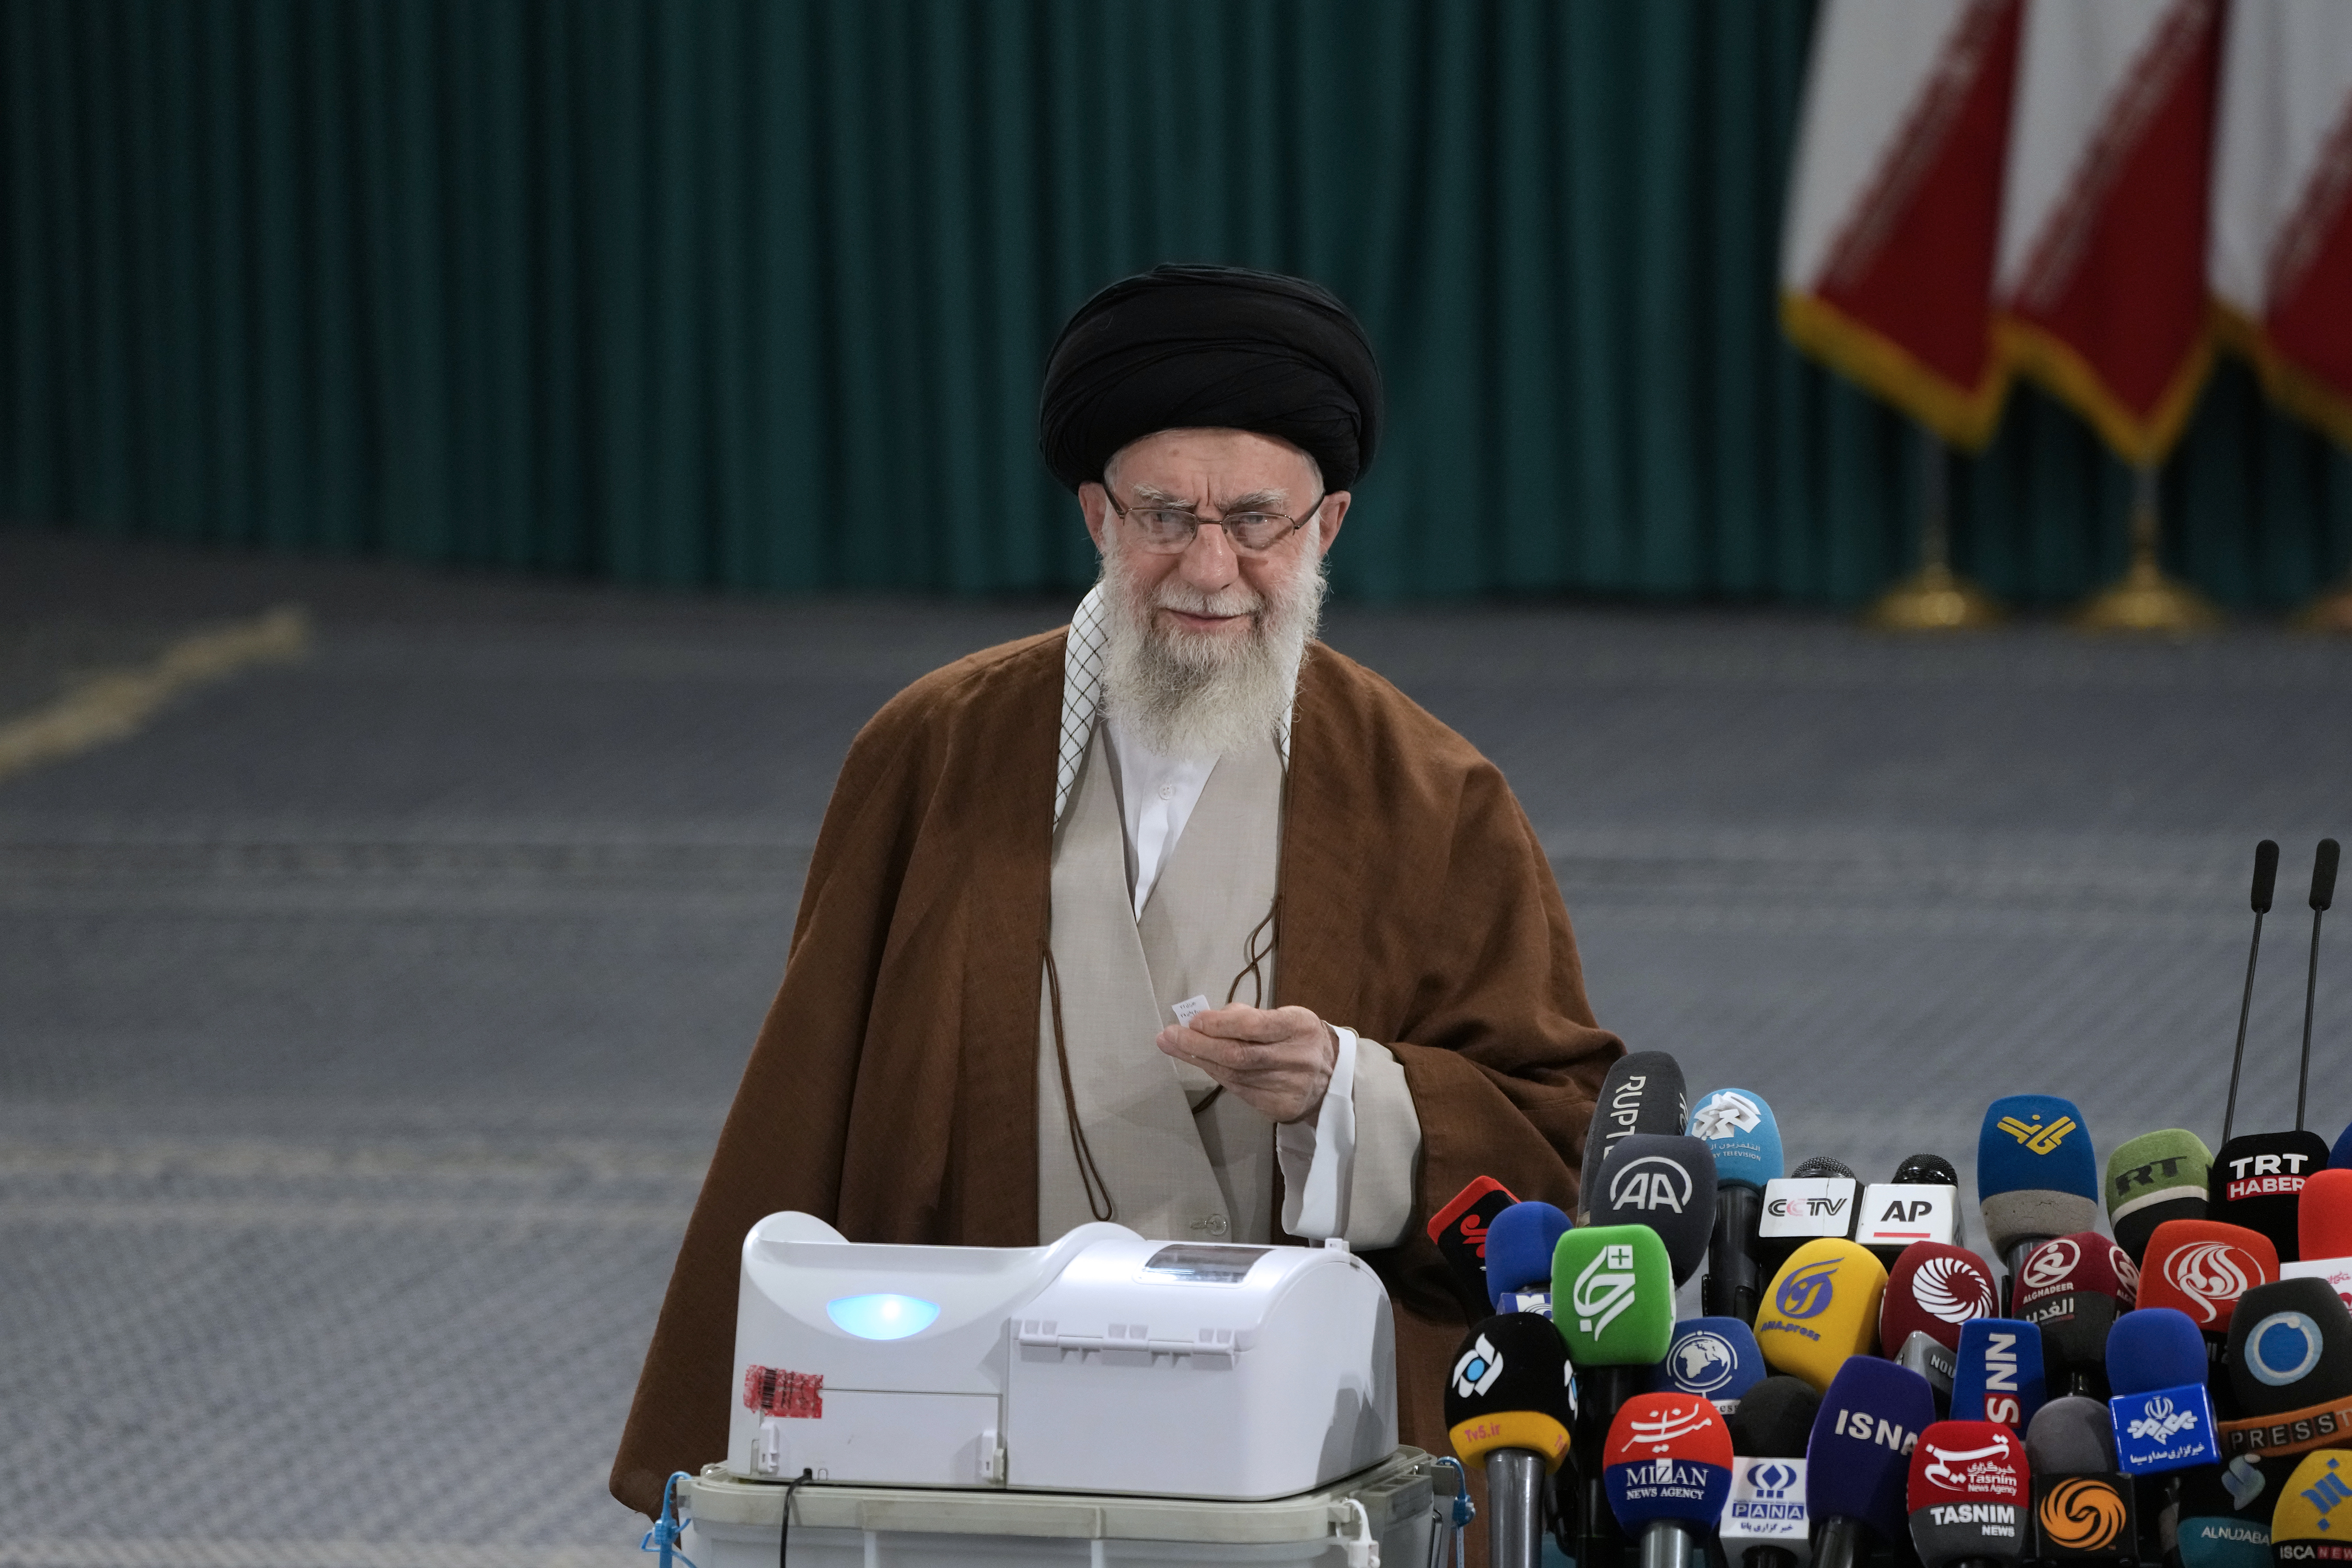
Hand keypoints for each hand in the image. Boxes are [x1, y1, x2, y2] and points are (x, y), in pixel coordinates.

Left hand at [1155, 1004, 1338, 1124]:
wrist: (1333, 1078)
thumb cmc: (1300, 1038)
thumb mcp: (1286, 1015)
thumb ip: (1249, 1016)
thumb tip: (1206, 1020)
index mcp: (1299, 1027)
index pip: (1254, 1026)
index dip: (1220, 1023)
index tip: (1193, 1020)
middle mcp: (1295, 1059)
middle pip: (1238, 1055)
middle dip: (1198, 1045)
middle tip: (1168, 1035)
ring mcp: (1286, 1088)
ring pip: (1233, 1075)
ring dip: (1200, 1060)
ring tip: (1173, 1045)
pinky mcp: (1277, 1108)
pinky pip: (1238, 1090)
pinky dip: (1217, 1074)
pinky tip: (1201, 1062)